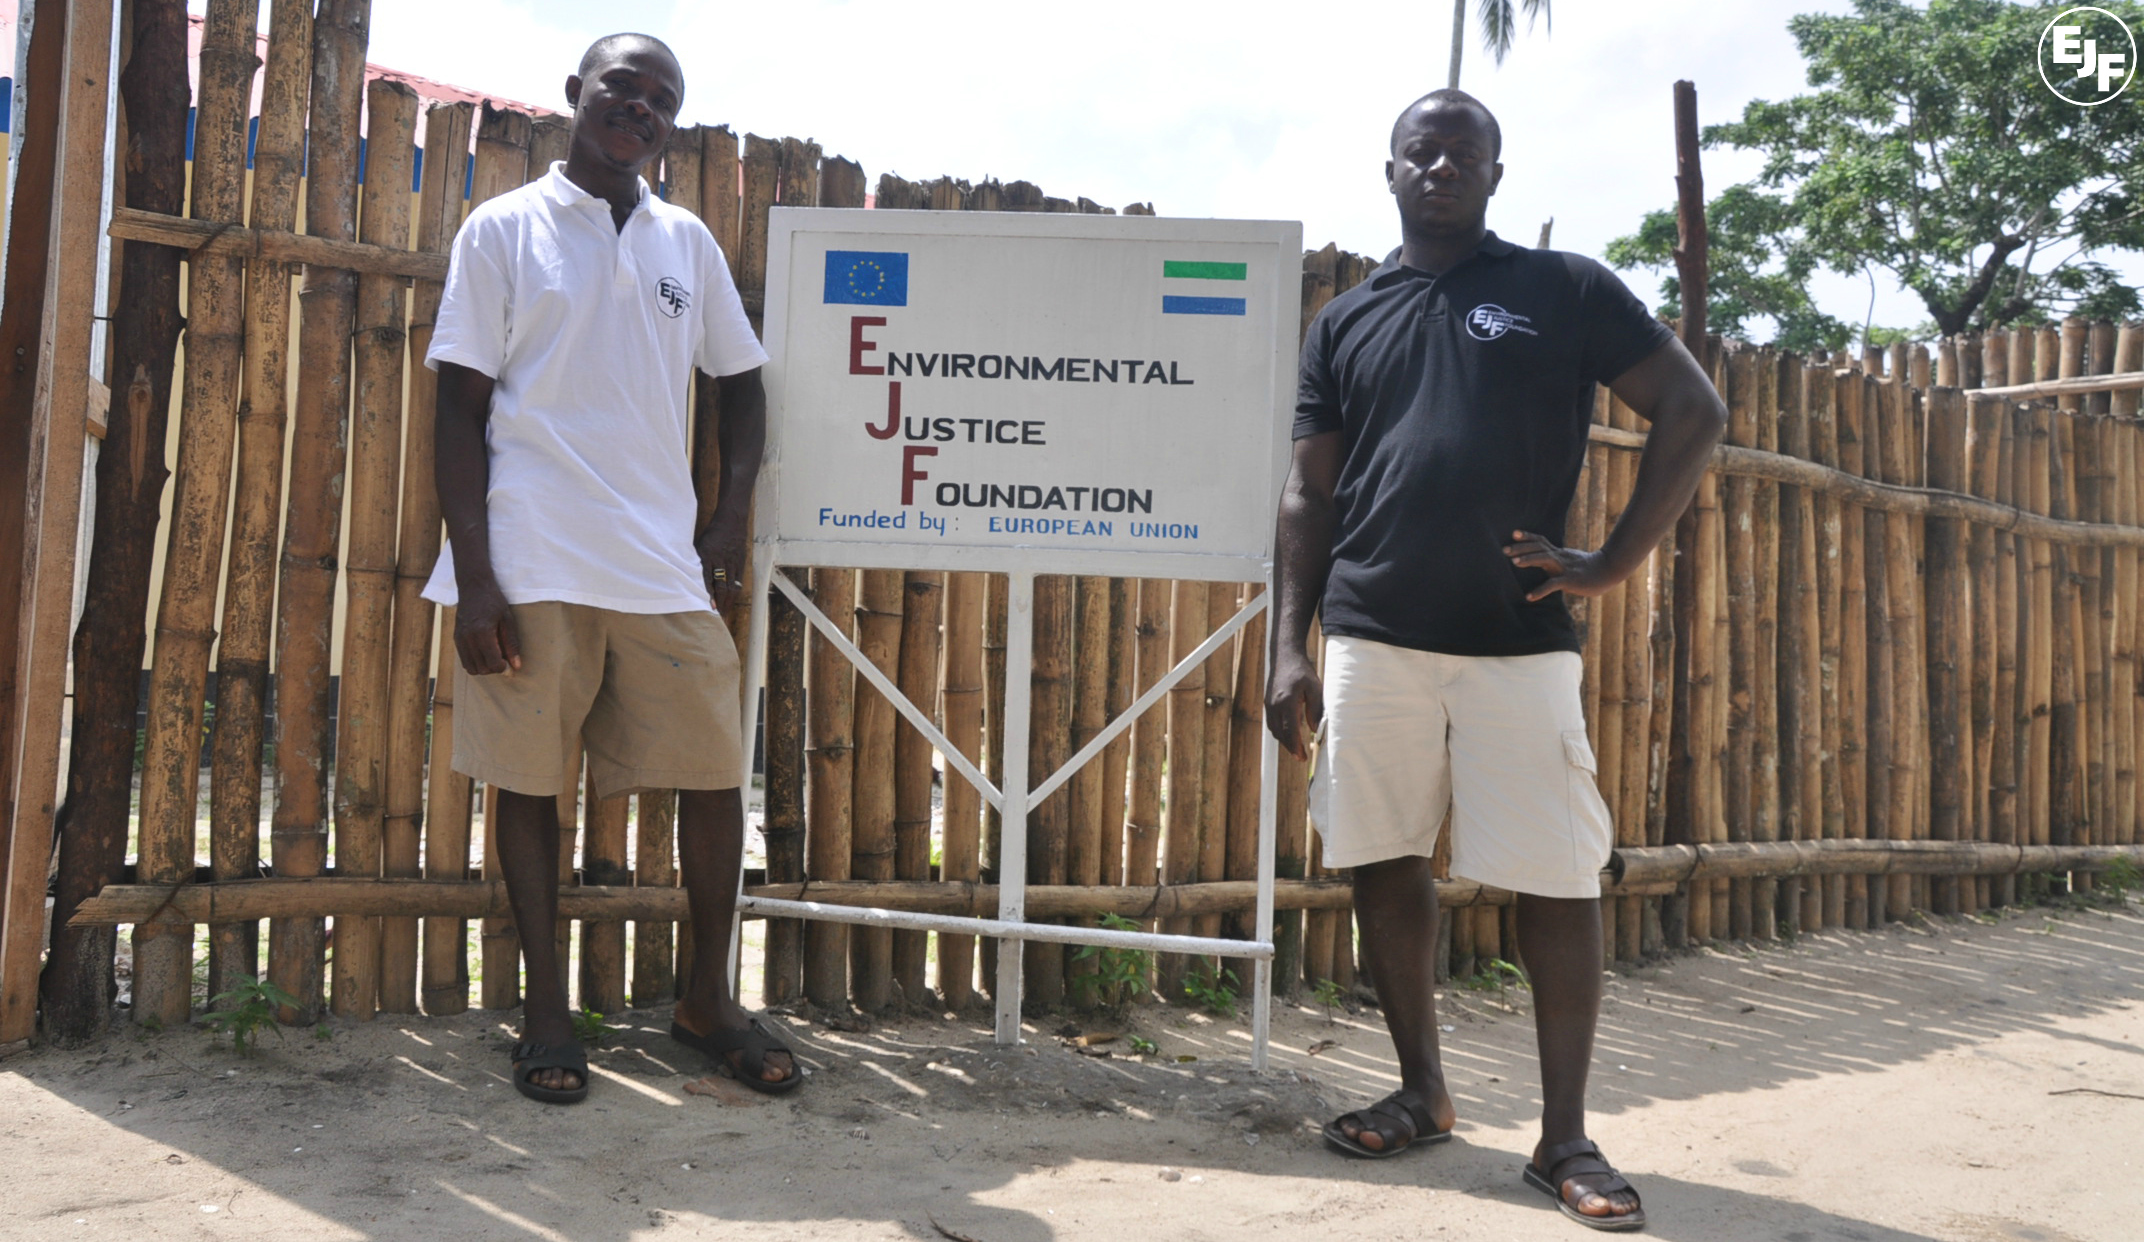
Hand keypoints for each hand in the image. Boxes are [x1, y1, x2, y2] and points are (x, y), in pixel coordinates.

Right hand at [454, 577, 520, 674]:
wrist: (473, 587)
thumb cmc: (494, 601)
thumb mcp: (508, 620)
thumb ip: (512, 644)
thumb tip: (516, 665)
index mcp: (482, 633)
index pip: (492, 663)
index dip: (503, 668)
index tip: (510, 663)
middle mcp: (468, 638)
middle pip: (481, 669)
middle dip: (494, 668)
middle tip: (503, 659)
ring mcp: (460, 639)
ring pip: (471, 668)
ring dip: (484, 667)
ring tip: (494, 656)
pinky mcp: (456, 638)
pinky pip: (464, 661)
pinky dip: (475, 662)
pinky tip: (485, 652)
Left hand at [695, 514, 746, 613]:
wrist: (731, 521)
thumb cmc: (712, 533)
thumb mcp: (699, 544)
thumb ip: (695, 561)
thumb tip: (686, 577)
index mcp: (708, 555)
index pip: (708, 579)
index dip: (709, 594)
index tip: (710, 606)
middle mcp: (721, 560)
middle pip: (723, 586)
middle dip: (721, 602)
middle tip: (718, 615)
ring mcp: (733, 562)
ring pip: (732, 585)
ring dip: (728, 601)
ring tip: (725, 612)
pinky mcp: (740, 562)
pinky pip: (738, 580)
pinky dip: (735, 592)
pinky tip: (731, 600)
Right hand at [1264, 652, 1323, 761]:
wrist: (1285, 655)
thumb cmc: (1302, 670)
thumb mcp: (1315, 688)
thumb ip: (1315, 709)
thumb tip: (1315, 729)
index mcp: (1287, 702)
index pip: (1290, 731)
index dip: (1296, 747)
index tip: (1302, 757)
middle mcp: (1275, 705)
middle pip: (1280, 734)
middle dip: (1290, 748)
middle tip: (1301, 757)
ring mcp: (1269, 704)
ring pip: (1275, 730)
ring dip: (1285, 740)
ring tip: (1296, 748)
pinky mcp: (1268, 702)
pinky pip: (1272, 722)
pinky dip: (1280, 731)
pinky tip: (1290, 733)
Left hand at [1503, 529, 1619, 600]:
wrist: (1609, 570)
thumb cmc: (1588, 568)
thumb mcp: (1569, 561)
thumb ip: (1556, 561)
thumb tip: (1542, 563)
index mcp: (1559, 553)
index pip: (1540, 541)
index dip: (1527, 537)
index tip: (1514, 534)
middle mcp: (1560, 557)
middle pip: (1538, 548)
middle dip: (1521, 547)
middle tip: (1504, 549)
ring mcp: (1565, 568)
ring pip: (1545, 559)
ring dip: (1529, 560)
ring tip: (1514, 563)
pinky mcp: (1570, 580)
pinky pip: (1553, 584)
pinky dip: (1540, 590)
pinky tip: (1530, 597)